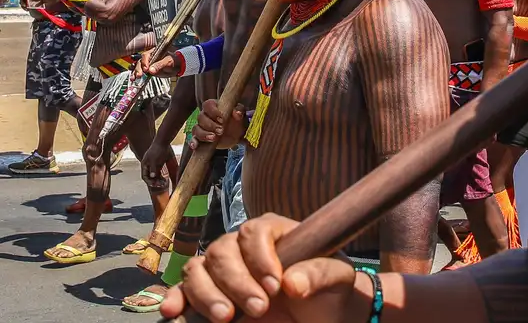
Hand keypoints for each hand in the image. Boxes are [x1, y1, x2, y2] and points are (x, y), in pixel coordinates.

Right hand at [133, 49, 178, 79]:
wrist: (177, 66)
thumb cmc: (174, 61)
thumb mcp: (168, 62)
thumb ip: (160, 65)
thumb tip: (151, 70)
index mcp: (154, 52)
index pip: (146, 55)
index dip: (145, 62)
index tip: (146, 69)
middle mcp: (149, 57)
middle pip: (140, 61)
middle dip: (139, 68)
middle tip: (139, 75)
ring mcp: (147, 63)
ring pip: (138, 66)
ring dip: (135, 72)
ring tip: (134, 78)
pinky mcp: (146, 70)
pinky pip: (139, 71)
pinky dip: (135, 74)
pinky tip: (133, 78)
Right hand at [140, 141, 171, 191]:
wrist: (163, 142)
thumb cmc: (157, 150)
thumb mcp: (155, 160)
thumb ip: (153, 168)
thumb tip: (152, 176)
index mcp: (144, 165)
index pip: (144, 176)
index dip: (149, 181)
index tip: (154, 185)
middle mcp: (148, 166)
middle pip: (150, 177)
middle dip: (154, 182)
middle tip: (161, 185)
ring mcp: (153, 165)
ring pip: (155, 176)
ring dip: (158, 180)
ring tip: (164, 183)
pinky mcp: (159, 164)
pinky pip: (159, 173)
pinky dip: (161, 177)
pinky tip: (165, 179)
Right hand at [160, 214, 365, 322]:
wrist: (321, 316)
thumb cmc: (329, 289)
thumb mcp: (336, 278)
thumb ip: (319, 273)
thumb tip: (293, 283)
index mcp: (272, 232)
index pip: (254, 232)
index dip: (261, 258)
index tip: (277, 286)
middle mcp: (242, 246)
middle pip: (222, 251)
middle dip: (237, 282)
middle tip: (259, 309)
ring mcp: (222, 270)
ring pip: (198, 269)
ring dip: (207, 293)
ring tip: (226, 318)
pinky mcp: (210, 295)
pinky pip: (183, 291)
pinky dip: (176, 299)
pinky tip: (174, 312)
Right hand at [190, 99, 245, 149]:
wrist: (235, 135)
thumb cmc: (235, 121)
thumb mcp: (239, 115)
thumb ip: (239, 111)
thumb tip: (237, 113)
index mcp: (213, 107)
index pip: (208, 105)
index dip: (213, 111)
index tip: (222, 119)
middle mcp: (204, 116)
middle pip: (201, 118)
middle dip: (211, 125)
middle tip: (221, 131)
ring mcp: (201, 127)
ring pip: (196, 129)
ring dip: (204, 134)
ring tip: (214, 138)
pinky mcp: (199, 138)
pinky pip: (193, 139)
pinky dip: (193, 142)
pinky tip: (195, 146)